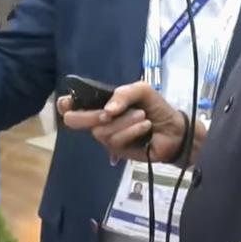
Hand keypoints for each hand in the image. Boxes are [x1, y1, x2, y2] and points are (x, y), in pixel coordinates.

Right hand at [58, 82, 200, 163]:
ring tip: (143, 117)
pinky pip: (115, 140)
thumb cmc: (157, 108)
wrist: (175, 129)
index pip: (73, 105)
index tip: (68, 103)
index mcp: (102, 104)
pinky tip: (145, 127)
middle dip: (90, 116)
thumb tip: (107, 111)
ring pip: (100, 131)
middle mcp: (100, 120)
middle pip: (75, 121)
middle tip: (110, 113)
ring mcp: (107, 137)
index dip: (65, 104)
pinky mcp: (117, 150)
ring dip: (124, 121)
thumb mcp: (142, 91)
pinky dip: (132, 130)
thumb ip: (123, 94)